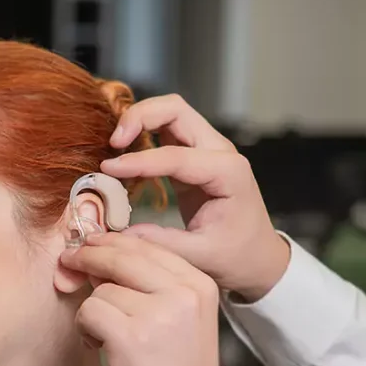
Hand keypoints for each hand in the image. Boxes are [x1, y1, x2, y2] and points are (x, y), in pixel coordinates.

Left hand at [60, 233, 219, 365]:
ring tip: (106, 338)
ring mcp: (158, 313)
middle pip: (122, 255)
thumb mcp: (180, 320)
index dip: (112, 242)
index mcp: (199, 284)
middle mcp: (183, 292)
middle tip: (69, 261)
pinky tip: (99, 347)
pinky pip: (90, 311)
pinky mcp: (131, 336)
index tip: (90, 243)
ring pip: (102, 289)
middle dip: (89, 256)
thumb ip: (149, 285)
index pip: (148, 245)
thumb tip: (98, 254)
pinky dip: (86, 329)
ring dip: (92, 311)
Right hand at [104, 94, 289, 302]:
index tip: (108, 169)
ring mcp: (207, 149)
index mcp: (228, 173)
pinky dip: (142, 134)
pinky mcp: (194, 156)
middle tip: (113, 142)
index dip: (139, 160)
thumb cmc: (235, 255)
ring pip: (170, 112)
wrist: (257, 255)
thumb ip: (160, 241)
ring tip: (115, 145)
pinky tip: (125, 156)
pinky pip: (165, 131)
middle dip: (139, 117)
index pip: (176, 155)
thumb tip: (117, 234)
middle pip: (175, 110)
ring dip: (139, 119)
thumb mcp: (200, 255)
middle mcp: (220, 152)